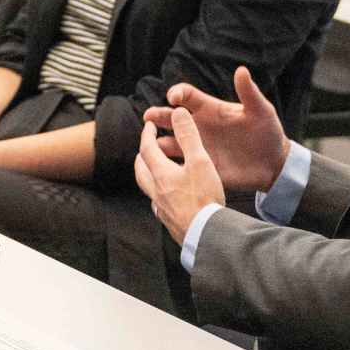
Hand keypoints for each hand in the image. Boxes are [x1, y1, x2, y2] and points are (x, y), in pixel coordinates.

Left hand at [134, 107, 228, 242]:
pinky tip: (171, 199)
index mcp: (161, 174)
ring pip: (149, 190)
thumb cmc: (204, 198)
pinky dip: (161, 196)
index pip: (147, 149)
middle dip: (142, 157)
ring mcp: (162, 209)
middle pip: (141, 172)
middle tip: (146, 149)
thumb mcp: (200, 162)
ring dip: (149, 177)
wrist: (207, 236)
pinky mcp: (171, 223)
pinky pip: (160, 206)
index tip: (149, 125)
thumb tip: (178, 113)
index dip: (147, 134)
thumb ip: (189, 137)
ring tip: (156, 173)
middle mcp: (157, 192)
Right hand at [140, 66, 291, 194]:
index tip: (173, 97)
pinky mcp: (199, 166)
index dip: (178, 93)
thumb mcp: (261, 111)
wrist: (273, 165)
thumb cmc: (268, 133)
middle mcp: (199, 126)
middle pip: (170, 117)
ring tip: (150, 145)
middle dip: (157, 115)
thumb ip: (249, 93)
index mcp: (210, 109)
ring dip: (157, 141)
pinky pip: (178, 164)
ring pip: (169, 141)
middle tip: (148, 117)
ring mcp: (197, 147)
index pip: (187, 96)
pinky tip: (159, 165)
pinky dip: (166, 164)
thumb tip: (241, 70)